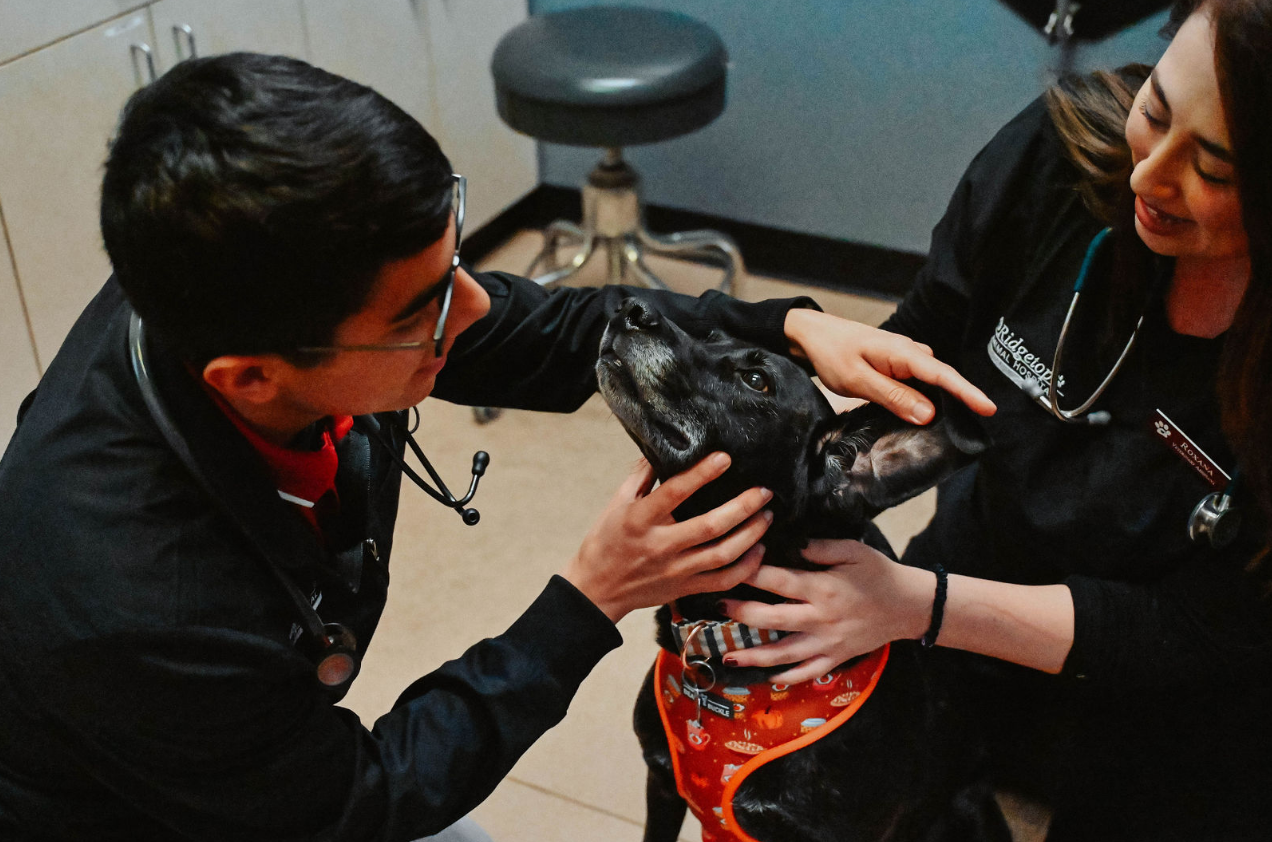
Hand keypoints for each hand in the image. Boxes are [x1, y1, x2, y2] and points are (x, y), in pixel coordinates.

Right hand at [561, 452, 773, 622]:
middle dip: (743, 506)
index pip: (675, 492)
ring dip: (751, 534)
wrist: (596, 591)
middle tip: (764, 491)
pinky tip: (758, 549)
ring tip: (766, 515)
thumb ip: (641, 475)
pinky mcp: (685, 588)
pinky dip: (746, 567)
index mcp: (640, 519)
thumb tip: (662, 447)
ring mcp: (675, 570)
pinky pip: (723, 580)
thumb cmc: (606, 541)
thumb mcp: (616, 503)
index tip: (725, 457)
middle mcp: (660, 545)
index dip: (702, 473)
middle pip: (711, 525)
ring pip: (723, 554)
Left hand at [718, 539, 933, 683]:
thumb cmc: (879, 573)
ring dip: (754, 655)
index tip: (732, 565)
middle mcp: (821, 619)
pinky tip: (768, 678)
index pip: (779, 580)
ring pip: (784, 653)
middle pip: (773, 620)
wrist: (910, 606)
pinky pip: (808, 672)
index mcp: (823, 589)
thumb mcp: (853, 550)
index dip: (752, 572)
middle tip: (717, 607)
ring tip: (728, 654)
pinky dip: (788, 677)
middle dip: (742, 614)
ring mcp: (828, 643)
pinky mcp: (836, 658)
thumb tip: (790, 543)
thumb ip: (820, 547)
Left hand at [784, 309, 995, 423]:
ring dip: (942, 400)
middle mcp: (910, 352)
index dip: (968, 393)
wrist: (812, 334)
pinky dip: (925, 396)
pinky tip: (925, 413)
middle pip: (943, 380)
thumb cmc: (831, 353)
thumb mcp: (858, 380)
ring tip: (955, 426)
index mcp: (903, 353)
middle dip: (960, 401)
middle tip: (973, 428)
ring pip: (931, 382)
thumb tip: (929, 413)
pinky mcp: (897, 363)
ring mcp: (904, 357)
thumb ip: (893, 396)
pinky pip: (919, 381)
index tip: (989, 409)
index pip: (944, 375)